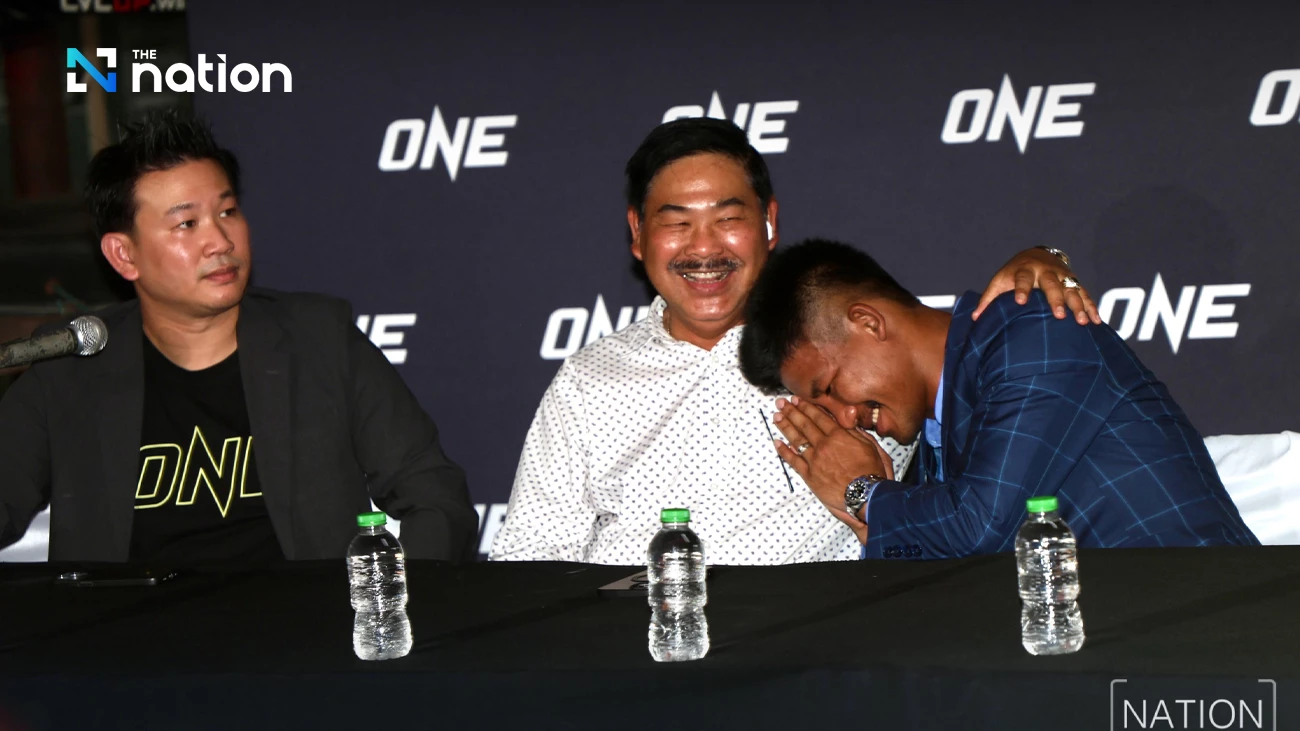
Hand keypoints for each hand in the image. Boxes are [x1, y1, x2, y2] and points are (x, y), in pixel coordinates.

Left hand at [771, 397, 893, 536]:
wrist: (866, 495)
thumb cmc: (872, 472)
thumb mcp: (871, 445)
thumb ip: (856, 430)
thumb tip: (848, 414)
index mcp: (838, 436)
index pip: (818, 417)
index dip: (806, 407)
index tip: (796, 400)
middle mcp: (823, 445)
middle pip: (804, 425)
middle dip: (791, 412)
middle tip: (781, 403)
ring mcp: (814, 460)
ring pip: (796, 440)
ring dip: (785, 427)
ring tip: (776, 417)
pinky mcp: (809, 475)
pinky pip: (793, 461)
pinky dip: (784, 451)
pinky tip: (777, 442)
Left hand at [971, 247, 1099, 324]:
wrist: (1036, 255)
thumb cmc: (1013, 274)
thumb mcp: (1000, 282)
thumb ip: (988, 299)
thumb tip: (975, 319)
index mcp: (1025, 270)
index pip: (1022, 279)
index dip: (1021, 289)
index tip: (1020, 301)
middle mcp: (1045, 271)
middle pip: (1052, 284)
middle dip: (1056, 299)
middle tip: (1059, 315)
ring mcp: (1062, 276)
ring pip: (1072, 290)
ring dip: (1078, 305)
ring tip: (1083, 322)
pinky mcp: (1074, 282)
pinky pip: (1085, 294)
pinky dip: (1091, 307)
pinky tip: (1096, 321)